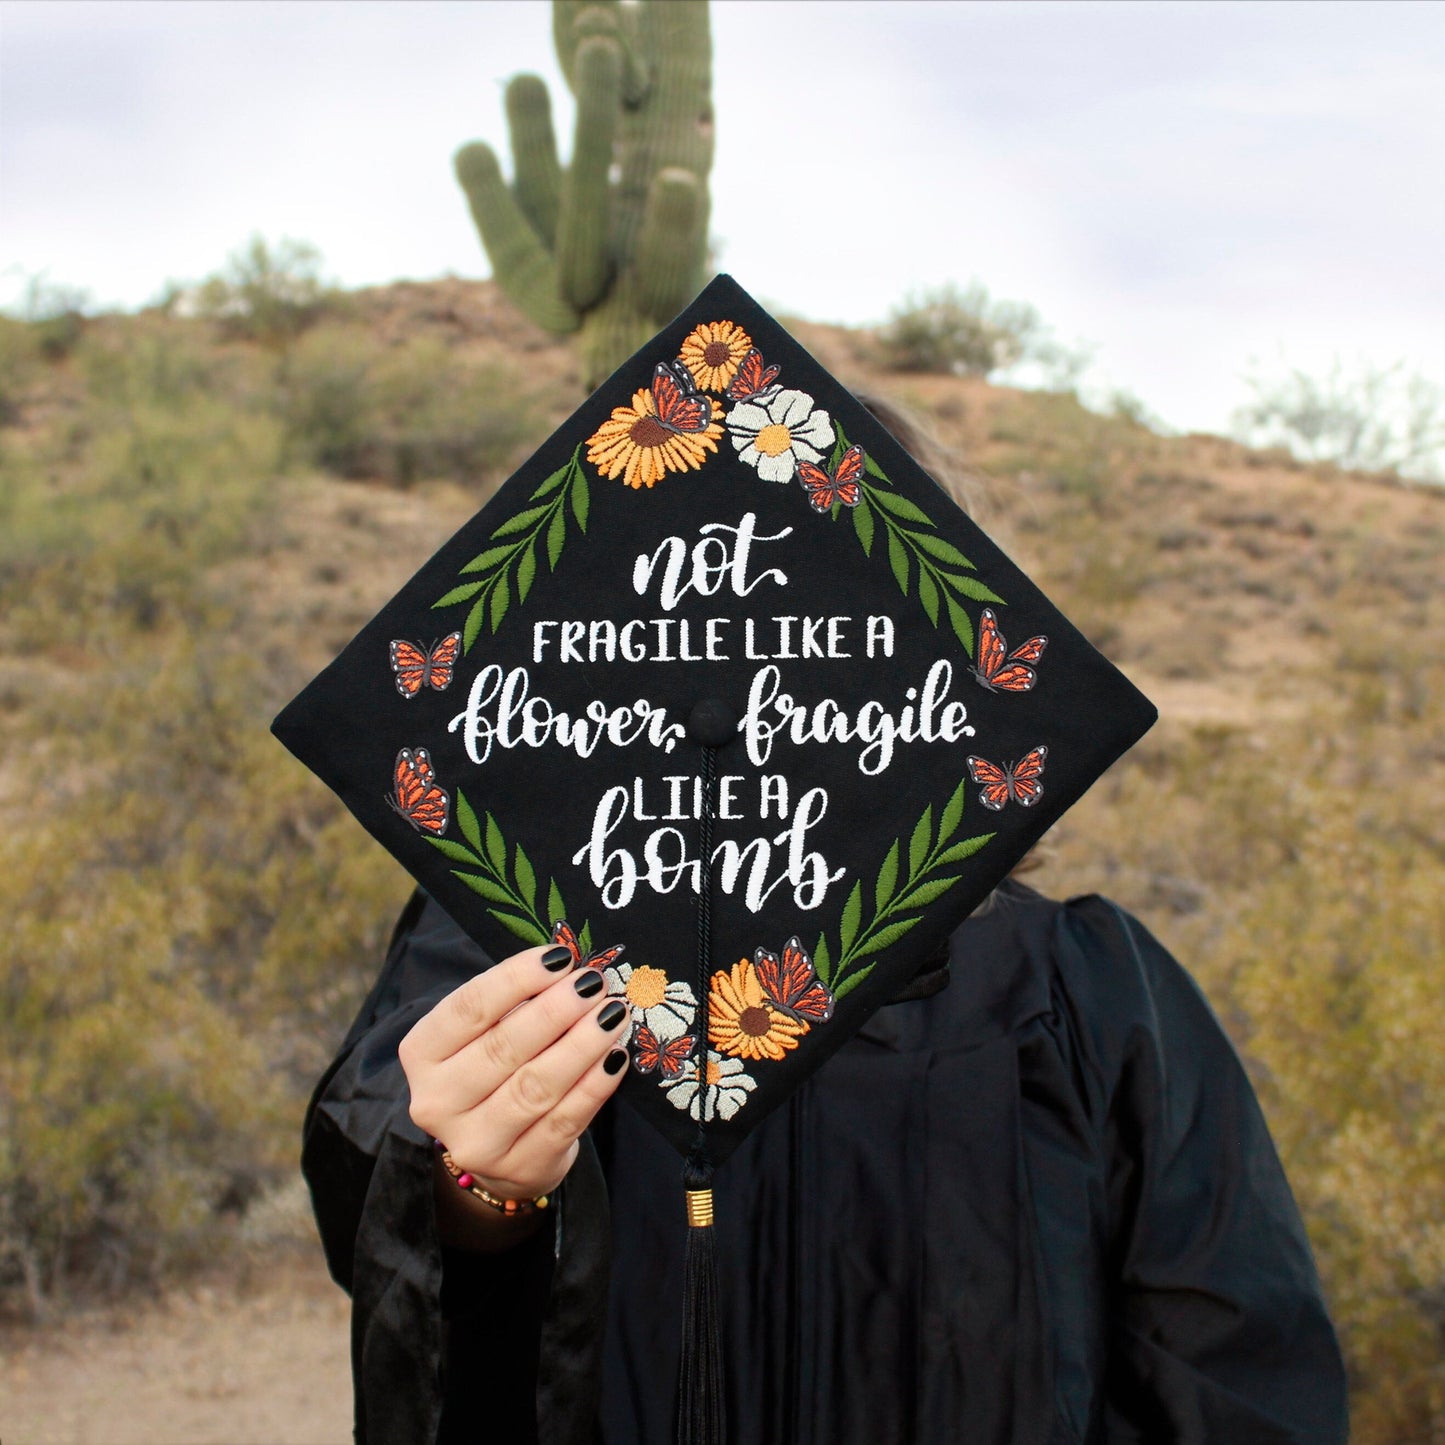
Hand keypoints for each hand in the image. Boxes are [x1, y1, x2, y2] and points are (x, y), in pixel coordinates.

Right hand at [399, 942, 630, 1207]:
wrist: (500, 1150)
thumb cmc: (495, 1070)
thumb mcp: (487, 1032)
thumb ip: (518, 1002)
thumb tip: (570, 968)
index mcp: (422, 1053)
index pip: (468, 1008)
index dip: (516, 979)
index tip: (560, 956)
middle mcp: (437, 1101)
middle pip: (502, 1047)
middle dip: (556, 1011)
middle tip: (594, 983)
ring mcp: (475, 1142)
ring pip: (535, 1087)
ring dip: (580, 1045)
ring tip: (612, 1014)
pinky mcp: (519, 1168)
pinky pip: (564, 1121)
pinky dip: (594, 1086)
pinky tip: (615, 1057)